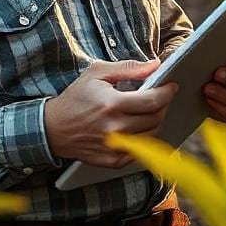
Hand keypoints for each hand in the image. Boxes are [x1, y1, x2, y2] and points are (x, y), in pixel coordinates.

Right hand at [44, 58, 178, 167]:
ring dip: (155, 121)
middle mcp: (115, 128)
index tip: (171, 86)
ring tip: (146, 111)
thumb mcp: (97, 73)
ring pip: (152, 135)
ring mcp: (115, 147)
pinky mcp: (113, 161)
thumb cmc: (76, 98)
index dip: (167, 93)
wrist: (53, 129)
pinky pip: (141, 150)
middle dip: (162, 106)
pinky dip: (144, 137)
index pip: (153, 101)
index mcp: (112, 104)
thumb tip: (155, 65)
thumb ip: (129, 68)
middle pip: (156, 118)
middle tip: (158, 97)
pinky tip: (136, 127)